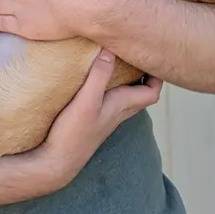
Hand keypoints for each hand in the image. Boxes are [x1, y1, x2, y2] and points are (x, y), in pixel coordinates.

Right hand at [36, 49, 162, 187]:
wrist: (56, 163)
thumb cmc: (74, 134)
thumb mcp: (87, 100)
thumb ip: (99, 77)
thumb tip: (111, 51)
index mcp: (122, 106)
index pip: (152, 93)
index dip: (157, 76)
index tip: (152, 58)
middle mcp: (118, 112)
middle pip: (142, 95)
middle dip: (144, 76)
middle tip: (137, 56)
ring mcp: (105, 118)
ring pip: (126, 98)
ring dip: (128, 82)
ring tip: (119, 63)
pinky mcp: (92, 120)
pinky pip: (110, 101)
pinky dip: (110, 89)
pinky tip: (96, 80)